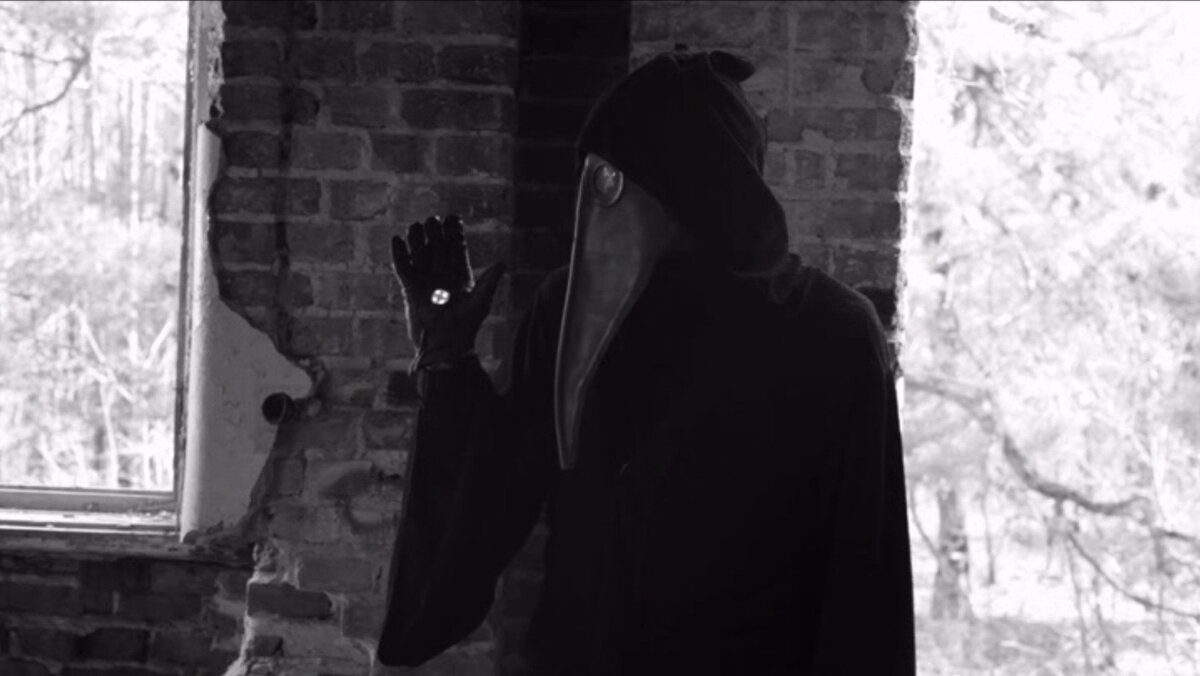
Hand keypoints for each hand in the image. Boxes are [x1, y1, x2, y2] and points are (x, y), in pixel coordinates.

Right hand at [391, 215, 504, 370]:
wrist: (446, 344)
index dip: (454, 233)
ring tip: (417, 226)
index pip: (457, 248)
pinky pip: (403, 267)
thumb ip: (489, 281)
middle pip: (437, 246)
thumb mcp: (481, 301)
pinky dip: (399, 254)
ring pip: (419, 253)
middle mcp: (442, 274)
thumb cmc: (466, 325)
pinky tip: (397, 240)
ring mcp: (426, 280)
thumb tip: (503, 263)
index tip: (453, 218)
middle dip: (434, 233)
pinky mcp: (410, 288)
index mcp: (460, 274)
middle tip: (433, 220)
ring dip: (417, 239)